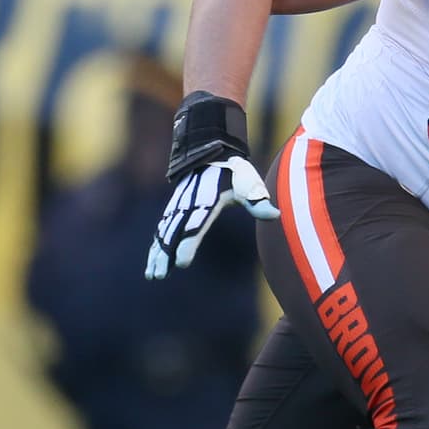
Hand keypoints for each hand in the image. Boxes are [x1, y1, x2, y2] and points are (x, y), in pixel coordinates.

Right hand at [145, 155, 278, 279]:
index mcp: (206, 202)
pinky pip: (162, 230)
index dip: (187, 245)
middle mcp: (188, 206)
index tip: (181, 263)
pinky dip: (156, 246)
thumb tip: (276, 215)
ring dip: (157, 254)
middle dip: (166, 255)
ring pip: (164, 234)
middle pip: (174, 234)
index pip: (195, 227)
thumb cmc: (234, 172)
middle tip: (160, 275)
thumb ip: (258, 201)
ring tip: (152, 275)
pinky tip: (152, 263)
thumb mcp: (248, 183)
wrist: (211, 153)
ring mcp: (178, 208)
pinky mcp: (174, 210)